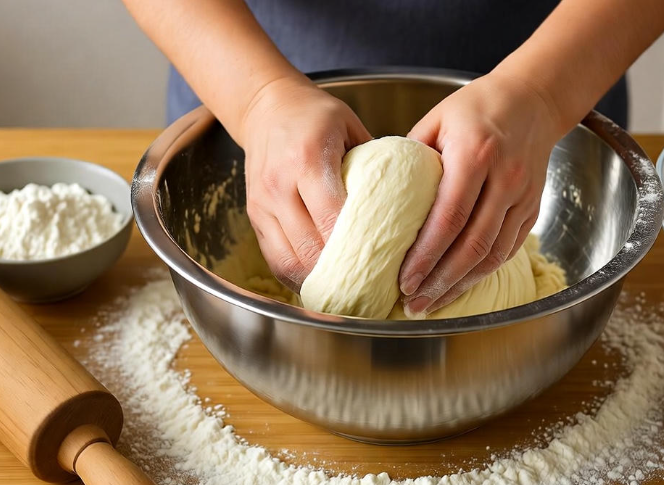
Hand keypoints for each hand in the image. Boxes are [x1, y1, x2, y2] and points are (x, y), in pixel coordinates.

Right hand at [241, 77, 371, 291]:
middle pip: (310, 246)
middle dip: (342, 273)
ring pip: (290, 259)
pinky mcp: (254, 216)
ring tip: (348, 295)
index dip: (358, 247)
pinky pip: (275, 258)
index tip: (385, 264)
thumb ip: (375, 164)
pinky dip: (297, 277)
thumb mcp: (352, 126)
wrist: (266, 106)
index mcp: (309, 159)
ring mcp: (263, 203)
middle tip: (372, 290)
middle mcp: (280, 183)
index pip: (333, 217)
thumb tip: (410, 202)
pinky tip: (321, 284)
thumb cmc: (316, 115)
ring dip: (319, 282)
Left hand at [399, 69, 562, 317]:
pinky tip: (459, 285)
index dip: (426, 255)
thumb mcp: (435, 121)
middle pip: (472, 244)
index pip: (449, 216)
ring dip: (461, 284)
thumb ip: (410, 159)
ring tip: (432, 302)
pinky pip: (507, 249)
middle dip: (440, 280)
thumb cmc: (475, 107)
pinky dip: (482, 272)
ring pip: (493, 254)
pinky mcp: (532, 208)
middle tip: (412, 303)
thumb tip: (379, 198)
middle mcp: (504, 178)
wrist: (532, 99)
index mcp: (475, 155)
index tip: (403, 279)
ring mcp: (523, 196)